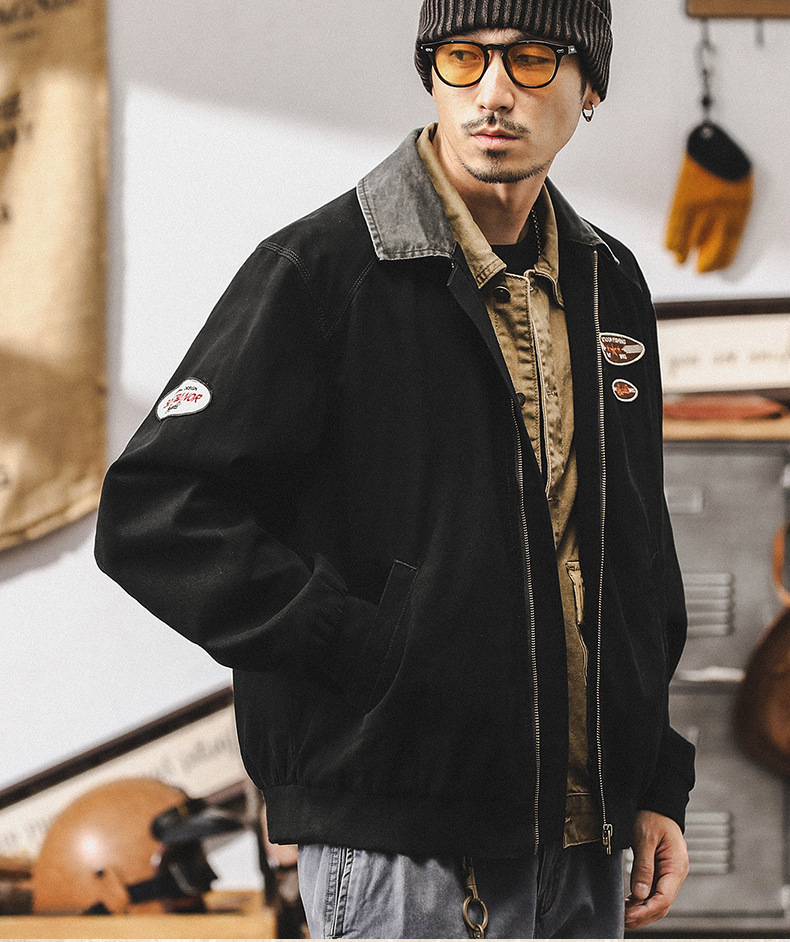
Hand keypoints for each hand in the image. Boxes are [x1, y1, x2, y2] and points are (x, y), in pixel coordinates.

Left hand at [624, 810, 688, 929]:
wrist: (657, 803)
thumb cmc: (652, 816)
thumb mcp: (645, 838)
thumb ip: (644, 866)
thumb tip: (640, 895)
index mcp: (677, 866)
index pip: (664, 898)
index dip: (646, 911)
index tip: (629, 916)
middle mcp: (677, 873)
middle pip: (663, 905)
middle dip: (643, 915)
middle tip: (623, 920)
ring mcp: (671, 874)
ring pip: (659, 901)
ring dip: (643, 910)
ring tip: (624, 915)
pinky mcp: (663, 871)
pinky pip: (655, 892)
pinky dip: (643, 901)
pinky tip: (630, 904)